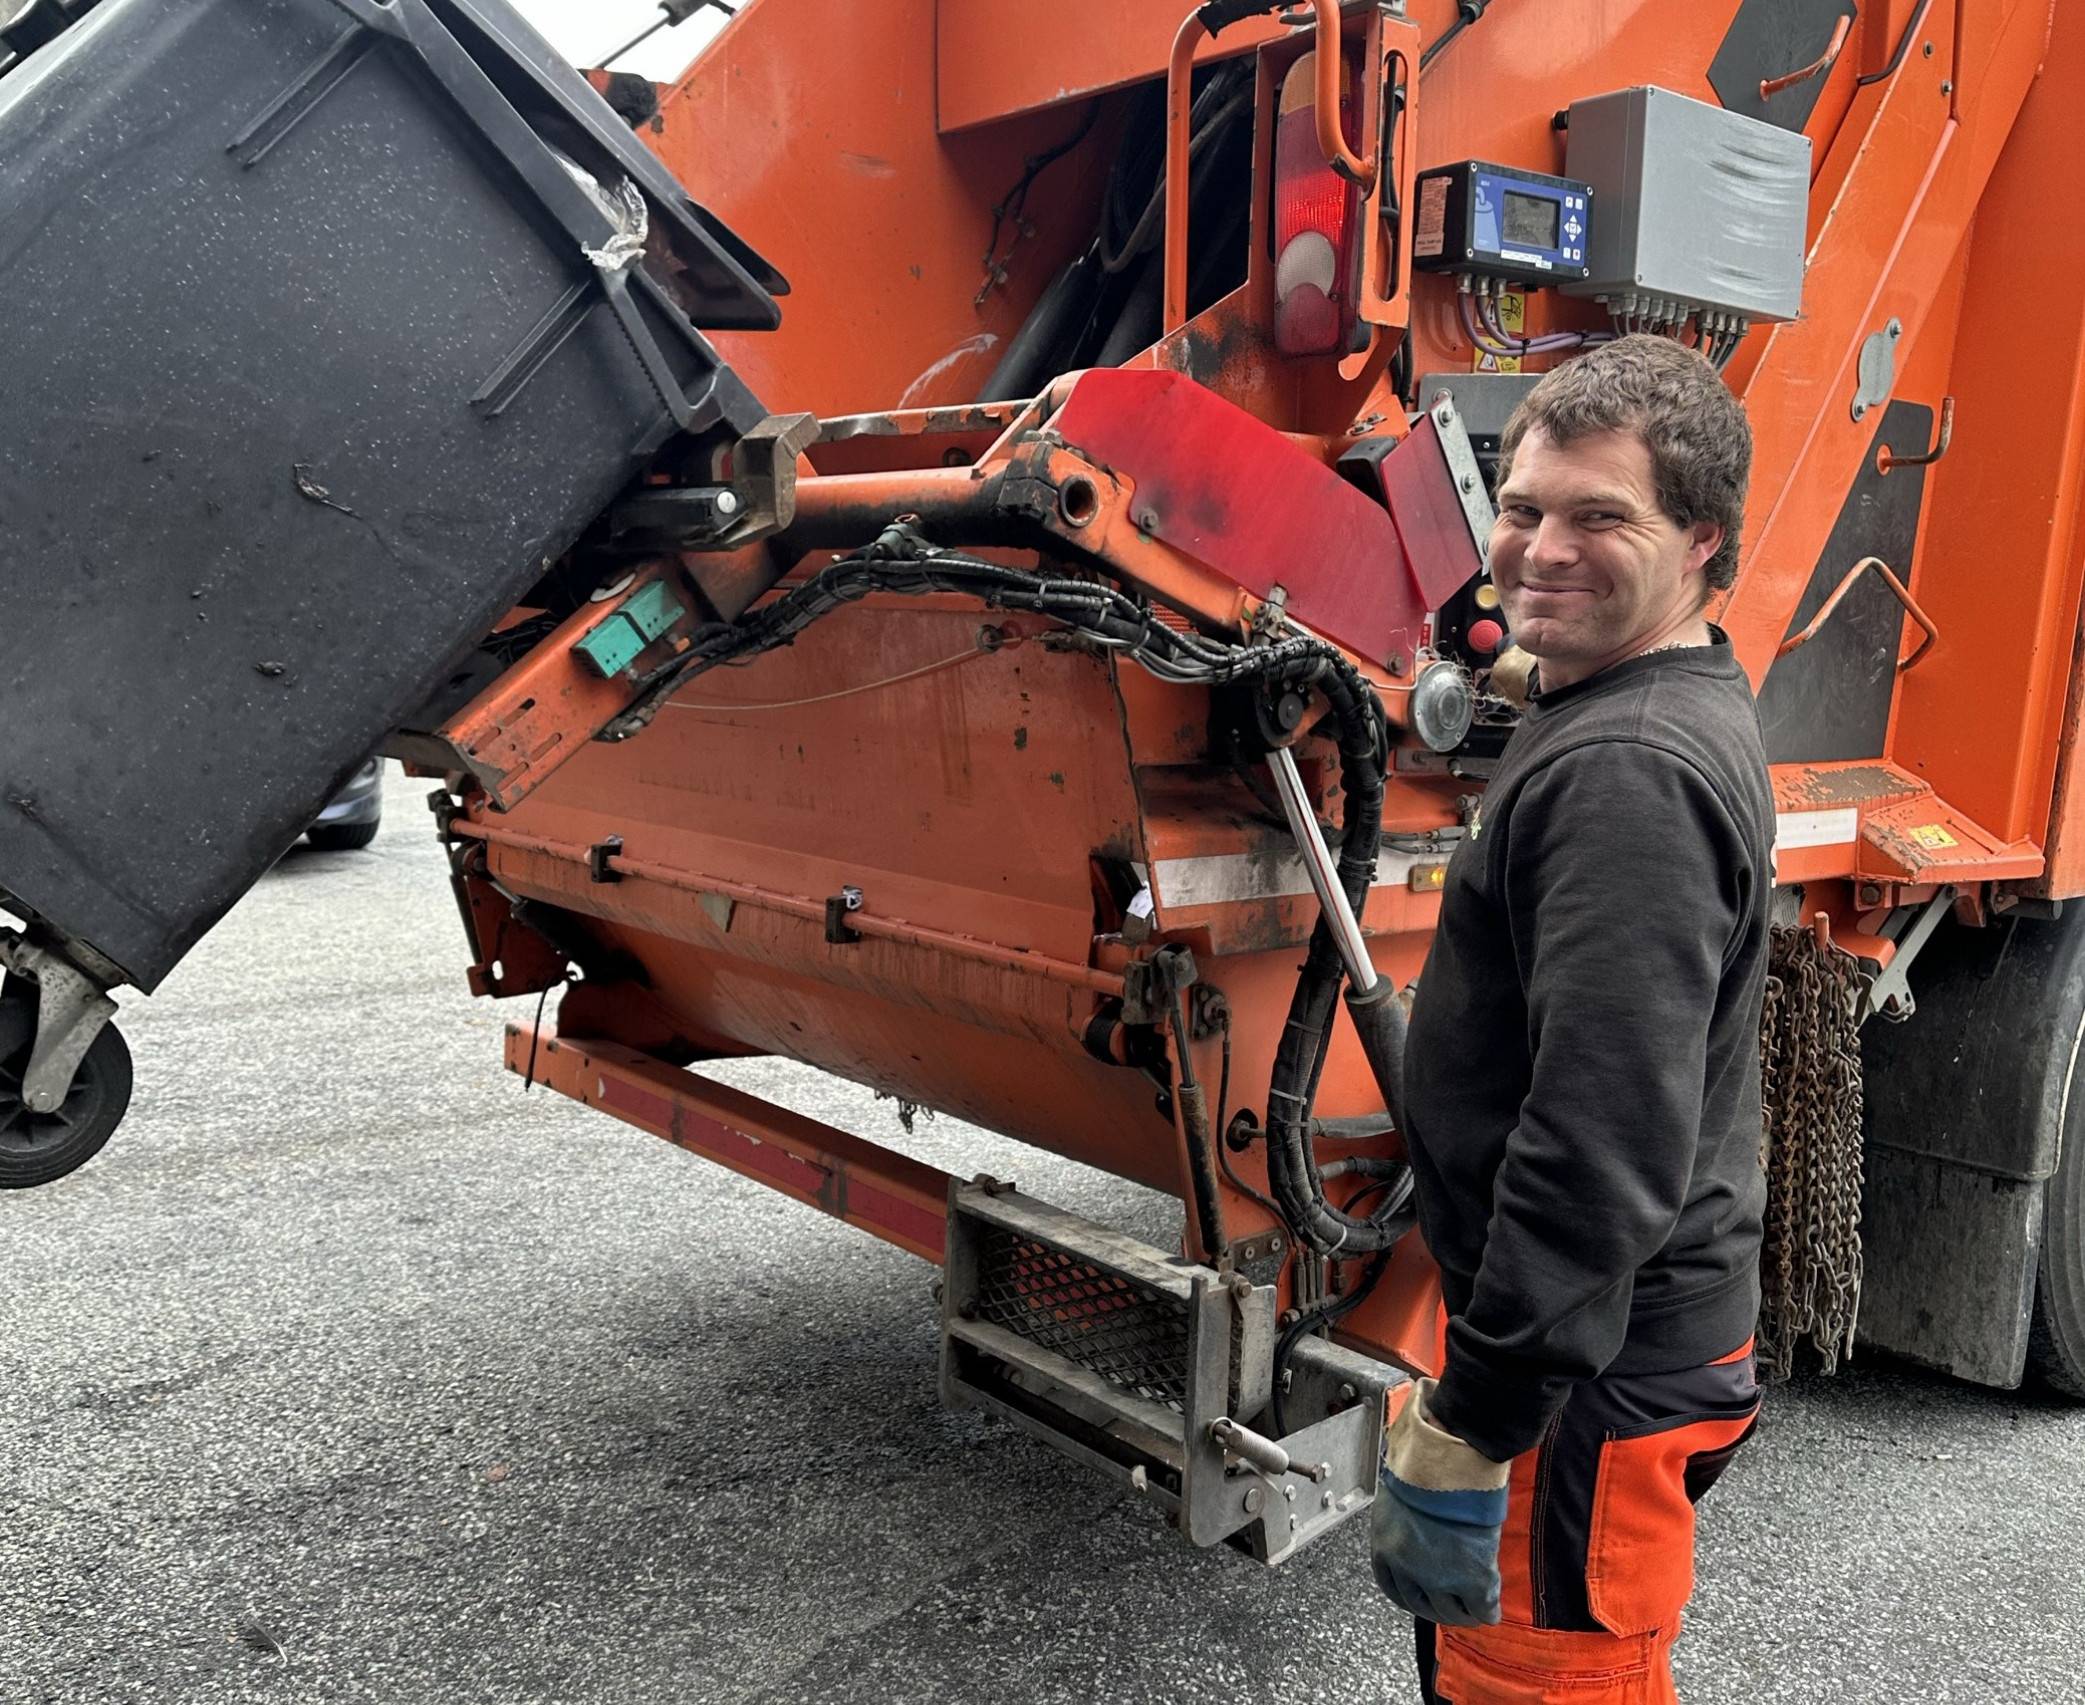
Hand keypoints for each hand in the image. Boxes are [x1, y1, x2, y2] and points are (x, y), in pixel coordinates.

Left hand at [1370, 1377, 1508, 1625]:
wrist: (1449, 1463)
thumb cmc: (1424, 1467)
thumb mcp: (1401, 1498)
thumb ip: (1406, 1524)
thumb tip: (1419, 1531)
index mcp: (1385, 1547)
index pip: (1393, 1587)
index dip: (1412, 1596)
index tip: (1424, 1599)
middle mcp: (1407, 1568)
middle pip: (1423, 1605)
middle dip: (1439, 1609)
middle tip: (1454, 1608)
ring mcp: (1439, 1577)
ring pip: (1452, 1610)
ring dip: (1464, 1612)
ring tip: (1475, 1610)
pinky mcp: (1471, 1578)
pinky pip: (1482, 1606)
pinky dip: (1489, 1609)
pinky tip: (1492, 1608)